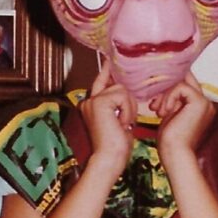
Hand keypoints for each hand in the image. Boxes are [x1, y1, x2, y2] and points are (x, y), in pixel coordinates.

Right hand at [80, 59, 136, 177]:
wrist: (108, 160)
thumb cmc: (115, 147)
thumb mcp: (119, 120)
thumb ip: (119, 103)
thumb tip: (126, 88)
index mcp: (90, 104)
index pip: (102, 80)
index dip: (107, 69)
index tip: (109, 57)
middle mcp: (87, 100)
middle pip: (117, 84)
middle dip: (128, 101)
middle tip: (124, 122)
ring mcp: (92, 100)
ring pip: (122, 89)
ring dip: (129, 108)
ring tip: (122, 125)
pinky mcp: (99, 102)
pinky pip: (123, 95)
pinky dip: (128, 110)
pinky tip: (121, 124)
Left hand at [151, 73, 214, 161]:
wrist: (175, 155)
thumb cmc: (170, 143)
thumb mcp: (168, 117)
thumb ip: (170, 102)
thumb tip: (161, 88)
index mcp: (198, 107)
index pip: (185, 85)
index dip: (167, 89)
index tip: (154, 104)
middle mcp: (205, 103)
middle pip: (186, 77)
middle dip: (166, 87)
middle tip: (154, 103)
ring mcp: (204, 102)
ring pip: (181, 81)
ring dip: (164, 95)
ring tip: (158, 112)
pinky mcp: (200, 102)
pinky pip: (181, 87)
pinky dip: (168, 97)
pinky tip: (164, 112)